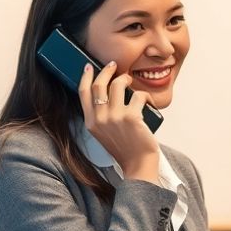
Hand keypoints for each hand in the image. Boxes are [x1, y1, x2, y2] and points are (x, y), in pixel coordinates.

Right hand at [79, 62, 159, 181]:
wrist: (138, 164)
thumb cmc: (124, 148)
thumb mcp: (103, 134)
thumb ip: (100, 117)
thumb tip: (105, 94)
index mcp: (91, 123)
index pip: (82, 93)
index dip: (85, 77)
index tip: (88, 66)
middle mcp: (100, 119)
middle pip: (99, 85)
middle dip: (106, 70)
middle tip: (114, 65)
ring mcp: (115, 117)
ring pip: (118, 85)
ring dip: (126, 79)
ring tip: (131, 81)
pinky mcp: (131, 117)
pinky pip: (138, 95)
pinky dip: (145, 95)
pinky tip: (148, 101)